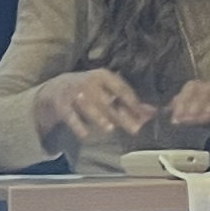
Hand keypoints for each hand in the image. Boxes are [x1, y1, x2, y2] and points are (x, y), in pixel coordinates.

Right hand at [31, 69, 154, 151]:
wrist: (56, 88)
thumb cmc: (91, 91)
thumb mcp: (108, 92)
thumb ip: (129, 103)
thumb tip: (153, 112)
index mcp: (104, 76)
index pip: (122, 89)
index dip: (134, 102)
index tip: (145, 115)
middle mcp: (89, 81)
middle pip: (108, 101)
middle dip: (122, 115)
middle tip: (135, 129)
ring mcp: (74, 92)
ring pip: (89, 106)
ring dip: (99, 117)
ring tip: (110, 128)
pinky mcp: (61, 104)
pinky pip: (70, 115)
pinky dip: (77, 125)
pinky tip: (85, 135)